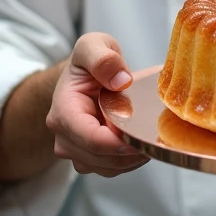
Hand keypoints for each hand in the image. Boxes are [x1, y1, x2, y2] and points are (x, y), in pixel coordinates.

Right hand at [45, 32, 149, 177]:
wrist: (85, 76)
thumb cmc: (89, 63)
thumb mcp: (93, 46)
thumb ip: (103, 58)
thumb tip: (120, 80)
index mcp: (63, 112)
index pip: (90, 139)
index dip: (118, 142)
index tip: (141, 136)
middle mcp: (64, 137)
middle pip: (101, 157)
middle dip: (129, 150)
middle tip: (152, 134)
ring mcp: (76, 151)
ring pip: (108, 167)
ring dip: (131, 158)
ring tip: (149, 137)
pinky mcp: (90, 159)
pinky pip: (112, 169)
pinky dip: (130, 161)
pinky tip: (141, 143)